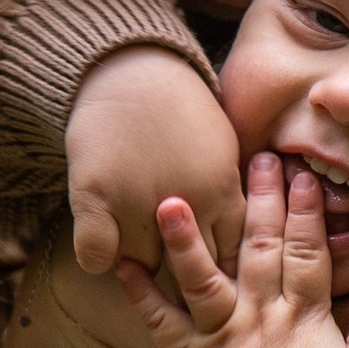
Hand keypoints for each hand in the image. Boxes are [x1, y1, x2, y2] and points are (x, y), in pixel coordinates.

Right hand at [66, 46, 246, 277]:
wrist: (131, 68)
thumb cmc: (180, 107)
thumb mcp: (224, 148)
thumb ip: (234, 194)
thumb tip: (252, 233)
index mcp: (222, 193)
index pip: (232, 258)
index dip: (223, 271)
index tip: (215, 276)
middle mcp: (186, 205)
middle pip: (190, 272)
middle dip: (187, 279)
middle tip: (179, 279)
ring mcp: (138, 203)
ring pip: (142, 267)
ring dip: (141, 269)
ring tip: (138, 259)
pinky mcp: (96, 196)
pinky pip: (97, 257)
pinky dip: (98, 257)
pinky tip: (104, 246)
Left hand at [119, 152, 348, 347]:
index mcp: (306, 319)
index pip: (309, 254)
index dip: (306, 214)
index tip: (302, 175)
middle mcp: (262, 320)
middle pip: (259, 251)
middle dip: (258, 202)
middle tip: (255, 157)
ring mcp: (225, 338)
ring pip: (205, 280)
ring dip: (188, 239)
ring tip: (171, 200)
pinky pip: (162, 324)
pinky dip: (142, 295)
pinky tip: (122, 264)